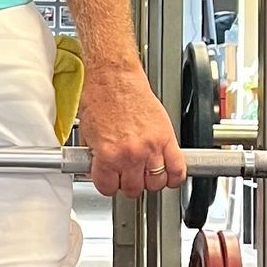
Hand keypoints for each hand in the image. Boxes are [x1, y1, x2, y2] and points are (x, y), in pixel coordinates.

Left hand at [78, 60, 185, 198]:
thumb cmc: (100, 98)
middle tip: (126, 173)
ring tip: (145, 172)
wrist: (114, 77)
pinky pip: (178, 169)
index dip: (108, 184)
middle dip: (128, 183)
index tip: (110, 179)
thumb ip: (97, 158)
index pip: (108, 188)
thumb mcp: (88, 134)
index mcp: (108, 155)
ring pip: (156, 183)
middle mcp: (131, 154)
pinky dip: (174, 177)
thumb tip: (103, 172)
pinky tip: (168, 175)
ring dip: (150, 181)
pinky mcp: (167, 138)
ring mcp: (151, 147)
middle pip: (133, 189)